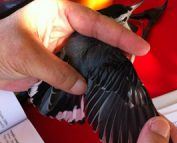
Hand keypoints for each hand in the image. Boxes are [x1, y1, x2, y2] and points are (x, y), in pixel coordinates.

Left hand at [0, 0, 148, 92]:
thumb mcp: (28, 54)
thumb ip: (58, 71)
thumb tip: (81, 85)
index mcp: (60, 13)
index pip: (97, 24)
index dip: (121, 36)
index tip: (140, 47)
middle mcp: (66, 29)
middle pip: (99, 40)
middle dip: (117, 53)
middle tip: (131, 66)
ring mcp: (65, 47)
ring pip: (91, 58)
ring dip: (102, 70)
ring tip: (117, 79)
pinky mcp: (61, 63)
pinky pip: (80, 71)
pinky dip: (87, 80)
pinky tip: (94, 88)